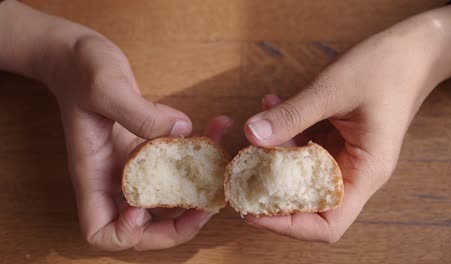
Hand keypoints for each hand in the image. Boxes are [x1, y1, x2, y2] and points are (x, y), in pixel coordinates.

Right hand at [43, 21, 232, 250]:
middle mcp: (114, 176)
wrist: (77, 55)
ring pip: (169, 196)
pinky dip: (200, 153)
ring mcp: (133, 163)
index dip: (128, 233)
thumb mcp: (105, 87)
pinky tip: (216, 127)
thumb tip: (181, 131)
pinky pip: (177, 163)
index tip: (146, 210)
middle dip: (181, 223)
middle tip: (209, 203)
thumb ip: (138, 112)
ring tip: (222, 165)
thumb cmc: (80, 70)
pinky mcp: (148, 146)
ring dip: (200, 187)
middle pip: (145, 226)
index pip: (102, 231)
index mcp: (94, 174)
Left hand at [243, 5, 450, 242]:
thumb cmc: (385, 69)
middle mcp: (354, 172)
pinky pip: (302, 146)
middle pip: (308, 204)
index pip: (327, 223)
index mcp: (365, 172)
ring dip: (272, 154)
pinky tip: (270, 104)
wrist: (412, 51)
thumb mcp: (333, 90)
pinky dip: (283, 131)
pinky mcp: (334, 140)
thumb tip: (250, 135)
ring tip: (255, 129)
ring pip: (299, 174)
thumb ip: (292, 115)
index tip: (253, 212)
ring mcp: (344, 156)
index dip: (289, 226)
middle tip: (240, 174)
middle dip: (271, 190)